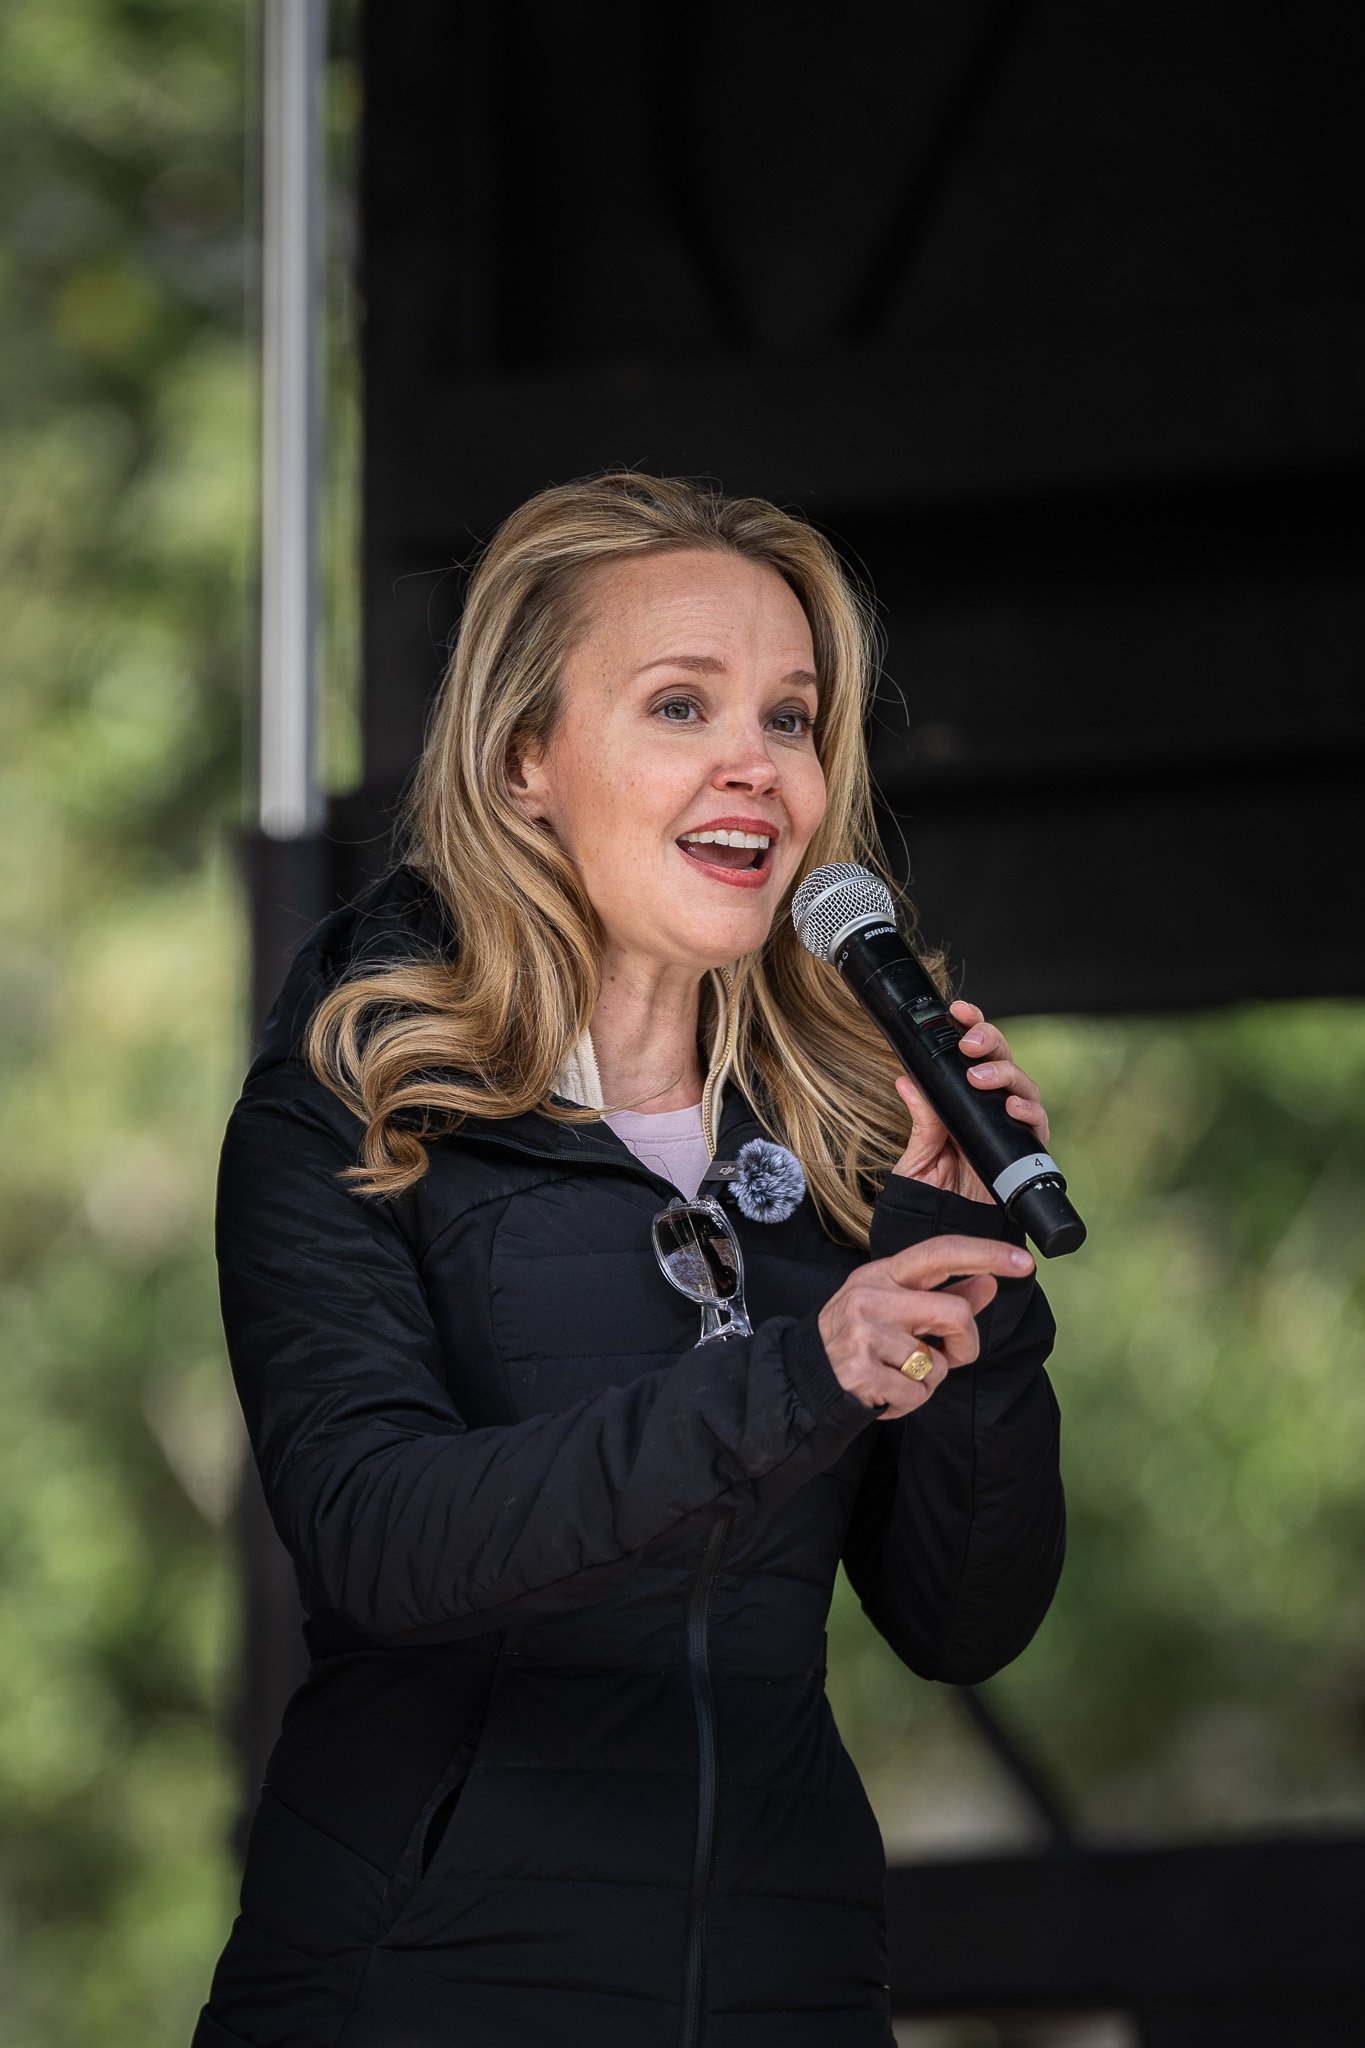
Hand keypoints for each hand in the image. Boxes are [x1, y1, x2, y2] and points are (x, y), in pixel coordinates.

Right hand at [817, 1233, 1034, 1417]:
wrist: (804, 1376)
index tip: (1024, 1262)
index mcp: (883, 1273)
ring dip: (930, 1380)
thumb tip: (990, 1283)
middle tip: (951, 1357)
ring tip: (899, 1375)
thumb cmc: (859, 1337)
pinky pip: (917, 1394)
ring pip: (937, 1363)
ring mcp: (865, 1334)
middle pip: (956, 1314)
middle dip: (966, 1345)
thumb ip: (943, 1295)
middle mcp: (872, 1296)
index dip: (986, 1254)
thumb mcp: (894, 1305)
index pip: (941, 1252)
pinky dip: (911, 1402)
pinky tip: (887, 1393)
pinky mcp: (861, 1372)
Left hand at [891, 998, 1050, 1204]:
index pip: (973, 1051)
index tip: (958, 1010)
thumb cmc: (932, 1190)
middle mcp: (991, 1103)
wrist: (949, 1226)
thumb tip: (905, 1079)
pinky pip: (1036, 1122)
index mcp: (963, 1095)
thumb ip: (920, 1119)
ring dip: (1004, 1073)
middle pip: (1002, 1057)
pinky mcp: (1026, 1147)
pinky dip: (1027, 1110)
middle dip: (988, 1041)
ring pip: (1022, 1082)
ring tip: (979, 1079)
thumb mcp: (917, 1153)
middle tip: (968, 1044)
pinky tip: (1012, 1107)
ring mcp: (1010, 1122)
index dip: (971, 1025)